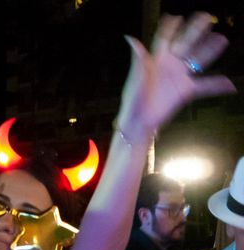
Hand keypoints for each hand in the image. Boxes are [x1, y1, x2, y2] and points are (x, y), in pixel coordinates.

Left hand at [117, 12, 235, 139]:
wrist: (138, 121)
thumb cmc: (133, 100)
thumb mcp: (134, 78)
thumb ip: (138, 58)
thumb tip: (130, 38)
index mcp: (156, 60)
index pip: (164, 39)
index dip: (170, 27)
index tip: (176, 17)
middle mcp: (170, 66)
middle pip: (186, 44)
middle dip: (196, 30)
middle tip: (207, 17)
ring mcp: (180, 78)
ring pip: (199, 60)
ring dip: (210, 50)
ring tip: (221, 39)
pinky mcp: (186, 92)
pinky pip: (205, 87)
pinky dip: (218, 86)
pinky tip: (230, 85)